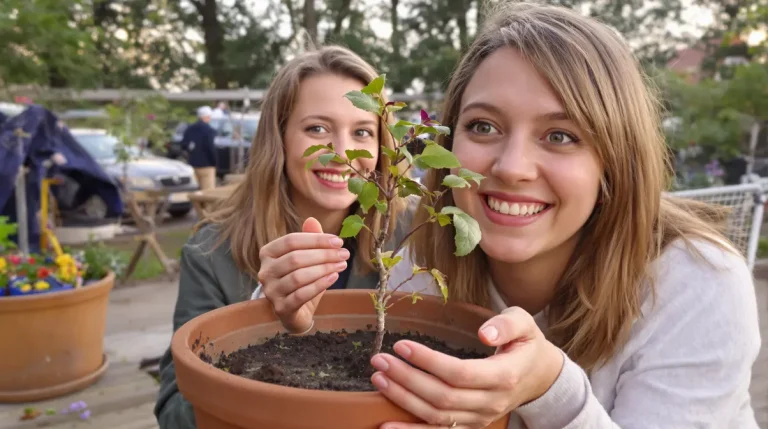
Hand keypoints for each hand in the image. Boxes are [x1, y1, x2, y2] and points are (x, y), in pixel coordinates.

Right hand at [257, 217, 348, 332]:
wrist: (296, 312)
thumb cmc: (302, 280)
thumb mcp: (307, 258)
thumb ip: (309, 240)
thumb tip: (312, 220)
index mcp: (268, 253)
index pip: (291, 240)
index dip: (316, 239)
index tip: (338, 241)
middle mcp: (265, 271)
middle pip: (295, 258)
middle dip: (323, 254)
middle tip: (344, 254)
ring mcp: (271, 291)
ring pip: (298, 276)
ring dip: (324, 269)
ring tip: (341, 265)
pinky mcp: (281, 308)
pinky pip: (301, 294)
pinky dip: (319, 285)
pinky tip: (333, 277)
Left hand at [370, 307, 564, 428]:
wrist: (540, 377)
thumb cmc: (526, 344)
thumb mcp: (524, 323)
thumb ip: (507, 324)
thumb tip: (484, 333)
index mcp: (503, 376)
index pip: (458, 373)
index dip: (427, 362)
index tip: (401, 346)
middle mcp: (491, 403)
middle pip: (442, 397)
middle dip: (406, 379)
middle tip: (379, 360)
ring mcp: (480, 419)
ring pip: (437, 416)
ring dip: (403, 400)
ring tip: (379, 379)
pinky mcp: (471, 426)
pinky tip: (386, 426)